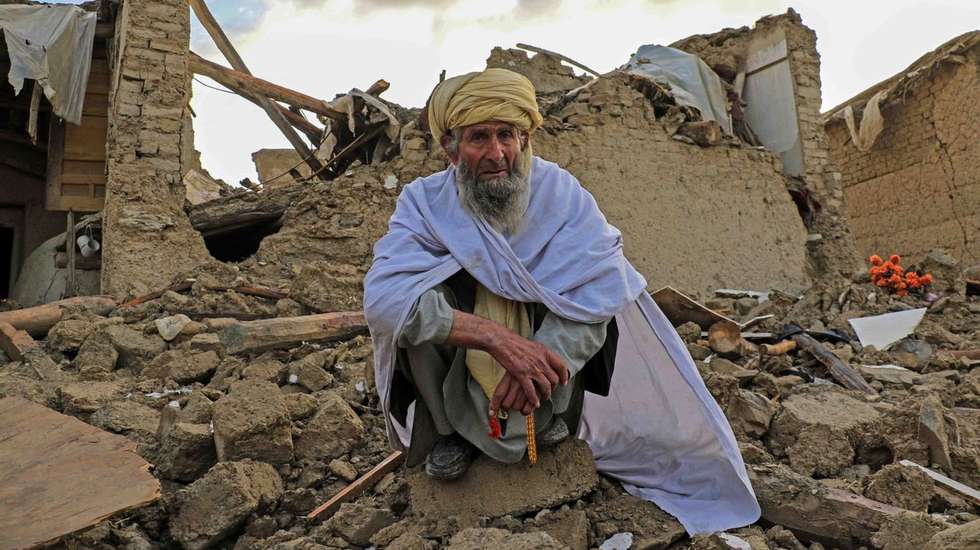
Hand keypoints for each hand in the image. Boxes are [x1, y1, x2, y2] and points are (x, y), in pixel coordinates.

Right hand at [444, 310, 567, 414]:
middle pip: (554, 379)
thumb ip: (540, 354)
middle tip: (550, 392)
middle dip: (553, 388)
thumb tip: (544, 359)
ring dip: (545, 395)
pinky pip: (531, 391)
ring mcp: (532, 368)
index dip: (564, 376)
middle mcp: (542, 360)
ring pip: (545, 387)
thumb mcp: (533, 345)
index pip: (561, 366)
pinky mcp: (522, 374)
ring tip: (543, 399)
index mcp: (545, 352)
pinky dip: (534, 399)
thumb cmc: (514, 342)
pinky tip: (535, 403)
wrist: (502, 340)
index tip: (564, 382)